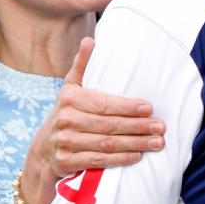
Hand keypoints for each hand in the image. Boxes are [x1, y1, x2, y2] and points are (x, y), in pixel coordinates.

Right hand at [18, 38, 165, 203]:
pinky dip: (120, 159)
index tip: (149, 108)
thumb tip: (90, 41)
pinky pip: (98, 160)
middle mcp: (66, 120)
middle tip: (160, 128)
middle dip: (138, 127)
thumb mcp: (70, 89)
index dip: (128, 107)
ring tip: (156, 143)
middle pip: (109, 125)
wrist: (43, 149)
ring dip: (135, 144)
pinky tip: (137, 156)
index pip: (104, 103)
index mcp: (70, 99)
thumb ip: (82, 66)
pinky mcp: (67, 162)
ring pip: (107, 144)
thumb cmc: (67, 114)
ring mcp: (65, 142)